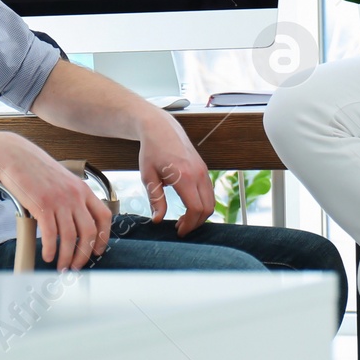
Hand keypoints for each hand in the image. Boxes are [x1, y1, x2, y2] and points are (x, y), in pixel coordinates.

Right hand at [0, 132, 111, 270]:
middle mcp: (75, 195)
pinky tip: (48, 256)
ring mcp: (60, 200)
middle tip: (76, 266)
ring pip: (70, 237)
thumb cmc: (38, 170)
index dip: (103, 237)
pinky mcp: (42, 205)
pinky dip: (51, 250)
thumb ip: (73, 199)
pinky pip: (51, 234)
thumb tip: (75, 222)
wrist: (16, 157)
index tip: (97, 251)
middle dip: (84, 254)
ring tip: (61, 266)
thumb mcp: (64, 181)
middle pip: (89, 232)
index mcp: (84, 189)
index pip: (104, 216)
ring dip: (66, 257)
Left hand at [137, 111, 214, 235]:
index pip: (196, 208)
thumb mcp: (148, 177)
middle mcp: (198, 173)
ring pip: (211, 200)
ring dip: (200, 214)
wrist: (161, 128)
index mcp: (184, 176)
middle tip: (180, 229)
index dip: (189, 224)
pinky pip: (209, 192)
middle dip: (196, 223)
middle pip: (208, 208)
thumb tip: (158, 219)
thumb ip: (155, 199)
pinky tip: (188, 206)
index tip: (178, 231)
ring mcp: (203, 170)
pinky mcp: (204, 168)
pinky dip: (202, 203)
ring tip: (183, 220)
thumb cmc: (152, 151)